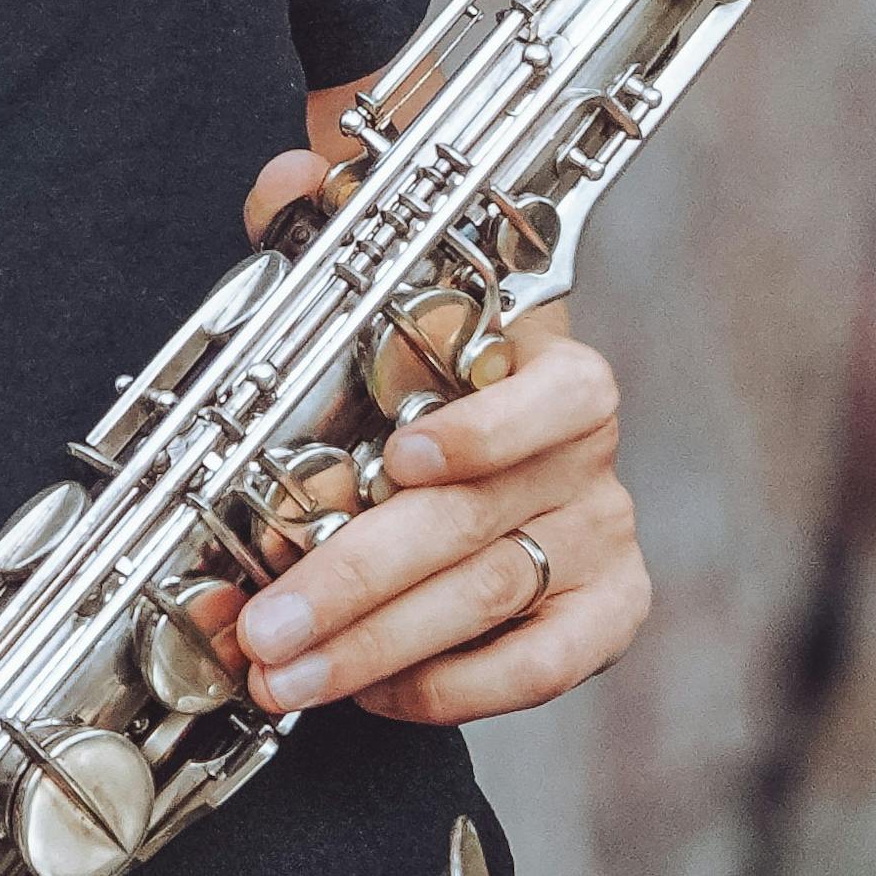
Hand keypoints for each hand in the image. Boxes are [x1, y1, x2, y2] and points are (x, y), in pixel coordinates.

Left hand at [223, 113, 643, 721]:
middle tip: (268, 627)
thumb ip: (324, 225)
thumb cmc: (410, 367)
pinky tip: (374, 696)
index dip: (485, 430)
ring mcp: (600, 535)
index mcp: (550, 366)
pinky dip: (456, 689)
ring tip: (282, 677)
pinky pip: (542, 665)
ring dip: (372, 649)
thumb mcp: (367, 288)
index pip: (554, 395)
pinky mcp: (608, 611)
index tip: (405, 456)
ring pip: (483, 602)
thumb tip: (289, 179)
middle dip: (356, 584)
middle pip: (472, 523)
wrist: (465, 431)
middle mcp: (586, 454)